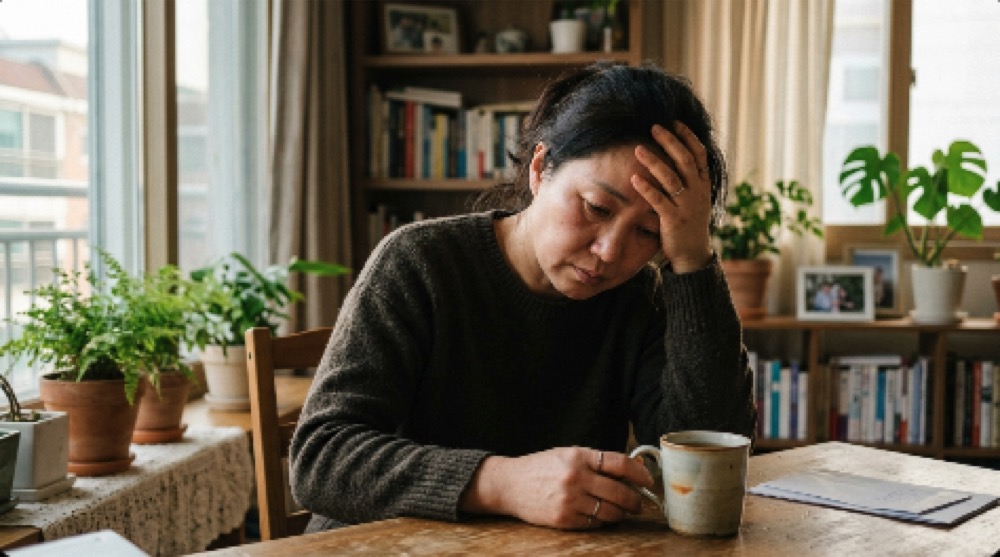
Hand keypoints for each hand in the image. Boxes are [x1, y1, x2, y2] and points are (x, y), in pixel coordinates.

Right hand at [460, 447, 653, 529]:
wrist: (510, 484)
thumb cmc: (541, 467)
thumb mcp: (567, 454)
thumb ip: (596, 460)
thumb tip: (630, 469)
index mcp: (579, 456)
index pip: (620, 463)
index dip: (640, 473)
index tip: (648, 481)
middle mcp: (575, 477)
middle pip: (620, 492)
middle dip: (635, 501)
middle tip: (638, 503)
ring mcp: (570, 500)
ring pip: (610, 512)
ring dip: (621, 513)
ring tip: (621, 511)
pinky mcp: (564, 519)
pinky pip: (595, 523)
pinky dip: (602, 521)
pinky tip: (600, 516)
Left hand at [631, 122, 713, 273]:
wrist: (693, 254)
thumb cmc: (688, 223)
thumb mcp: (695, 198)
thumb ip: (688, 179)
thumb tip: (676, 155)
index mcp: (703, 184)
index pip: (699, 154)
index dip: (687, 136)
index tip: (673, 122)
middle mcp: (698, 192)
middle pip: (685, 160)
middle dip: (669, 142)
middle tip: (653, 127)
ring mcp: (687, 206)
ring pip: (671, 178)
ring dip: (653, 161)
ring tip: (638, 149)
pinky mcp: (674, 220)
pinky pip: (658, 200)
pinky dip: (646, 188)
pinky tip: (633, 178)